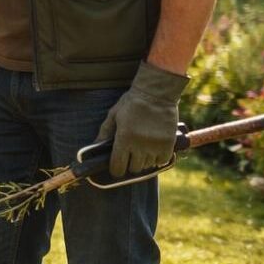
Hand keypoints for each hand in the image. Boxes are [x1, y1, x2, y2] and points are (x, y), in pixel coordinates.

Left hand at [99, 62, 188, 176]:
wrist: (156, 93)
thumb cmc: (131, 102)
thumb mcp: (114, 115)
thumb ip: (105, 132)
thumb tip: (94, 147)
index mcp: (124, 139)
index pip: (118, 166)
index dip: (115, 170)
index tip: (116, 168)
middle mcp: (139, 145)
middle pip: (134, 168)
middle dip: (129, 164)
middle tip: (129, 157)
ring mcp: (155, 145)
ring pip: (147, 165)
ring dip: (143, 161)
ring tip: (142, 151)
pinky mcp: (169, 143)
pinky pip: (162, 161)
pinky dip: (158, 159)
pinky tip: (154, 151)